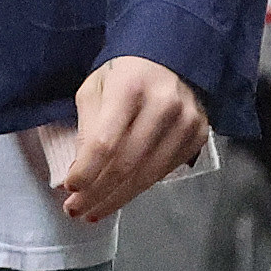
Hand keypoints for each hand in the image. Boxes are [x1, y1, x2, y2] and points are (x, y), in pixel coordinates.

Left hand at [57, 58, 207, 223]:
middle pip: (127, 163)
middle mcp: (164, 105)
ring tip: (93, 212)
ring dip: (117, 198)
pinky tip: (120, 195)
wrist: (170, 58)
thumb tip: (81, 171)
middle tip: (76, 210)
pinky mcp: (199, 135)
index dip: (87, 170)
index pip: (106, 142)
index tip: (70, 188)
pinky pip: (165, 171)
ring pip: (148, 174)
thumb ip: (87, 127)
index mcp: (130, 88)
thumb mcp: (94, 89)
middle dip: (97, 193)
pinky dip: (140, 187)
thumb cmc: (124, 74)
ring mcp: (186, 122)